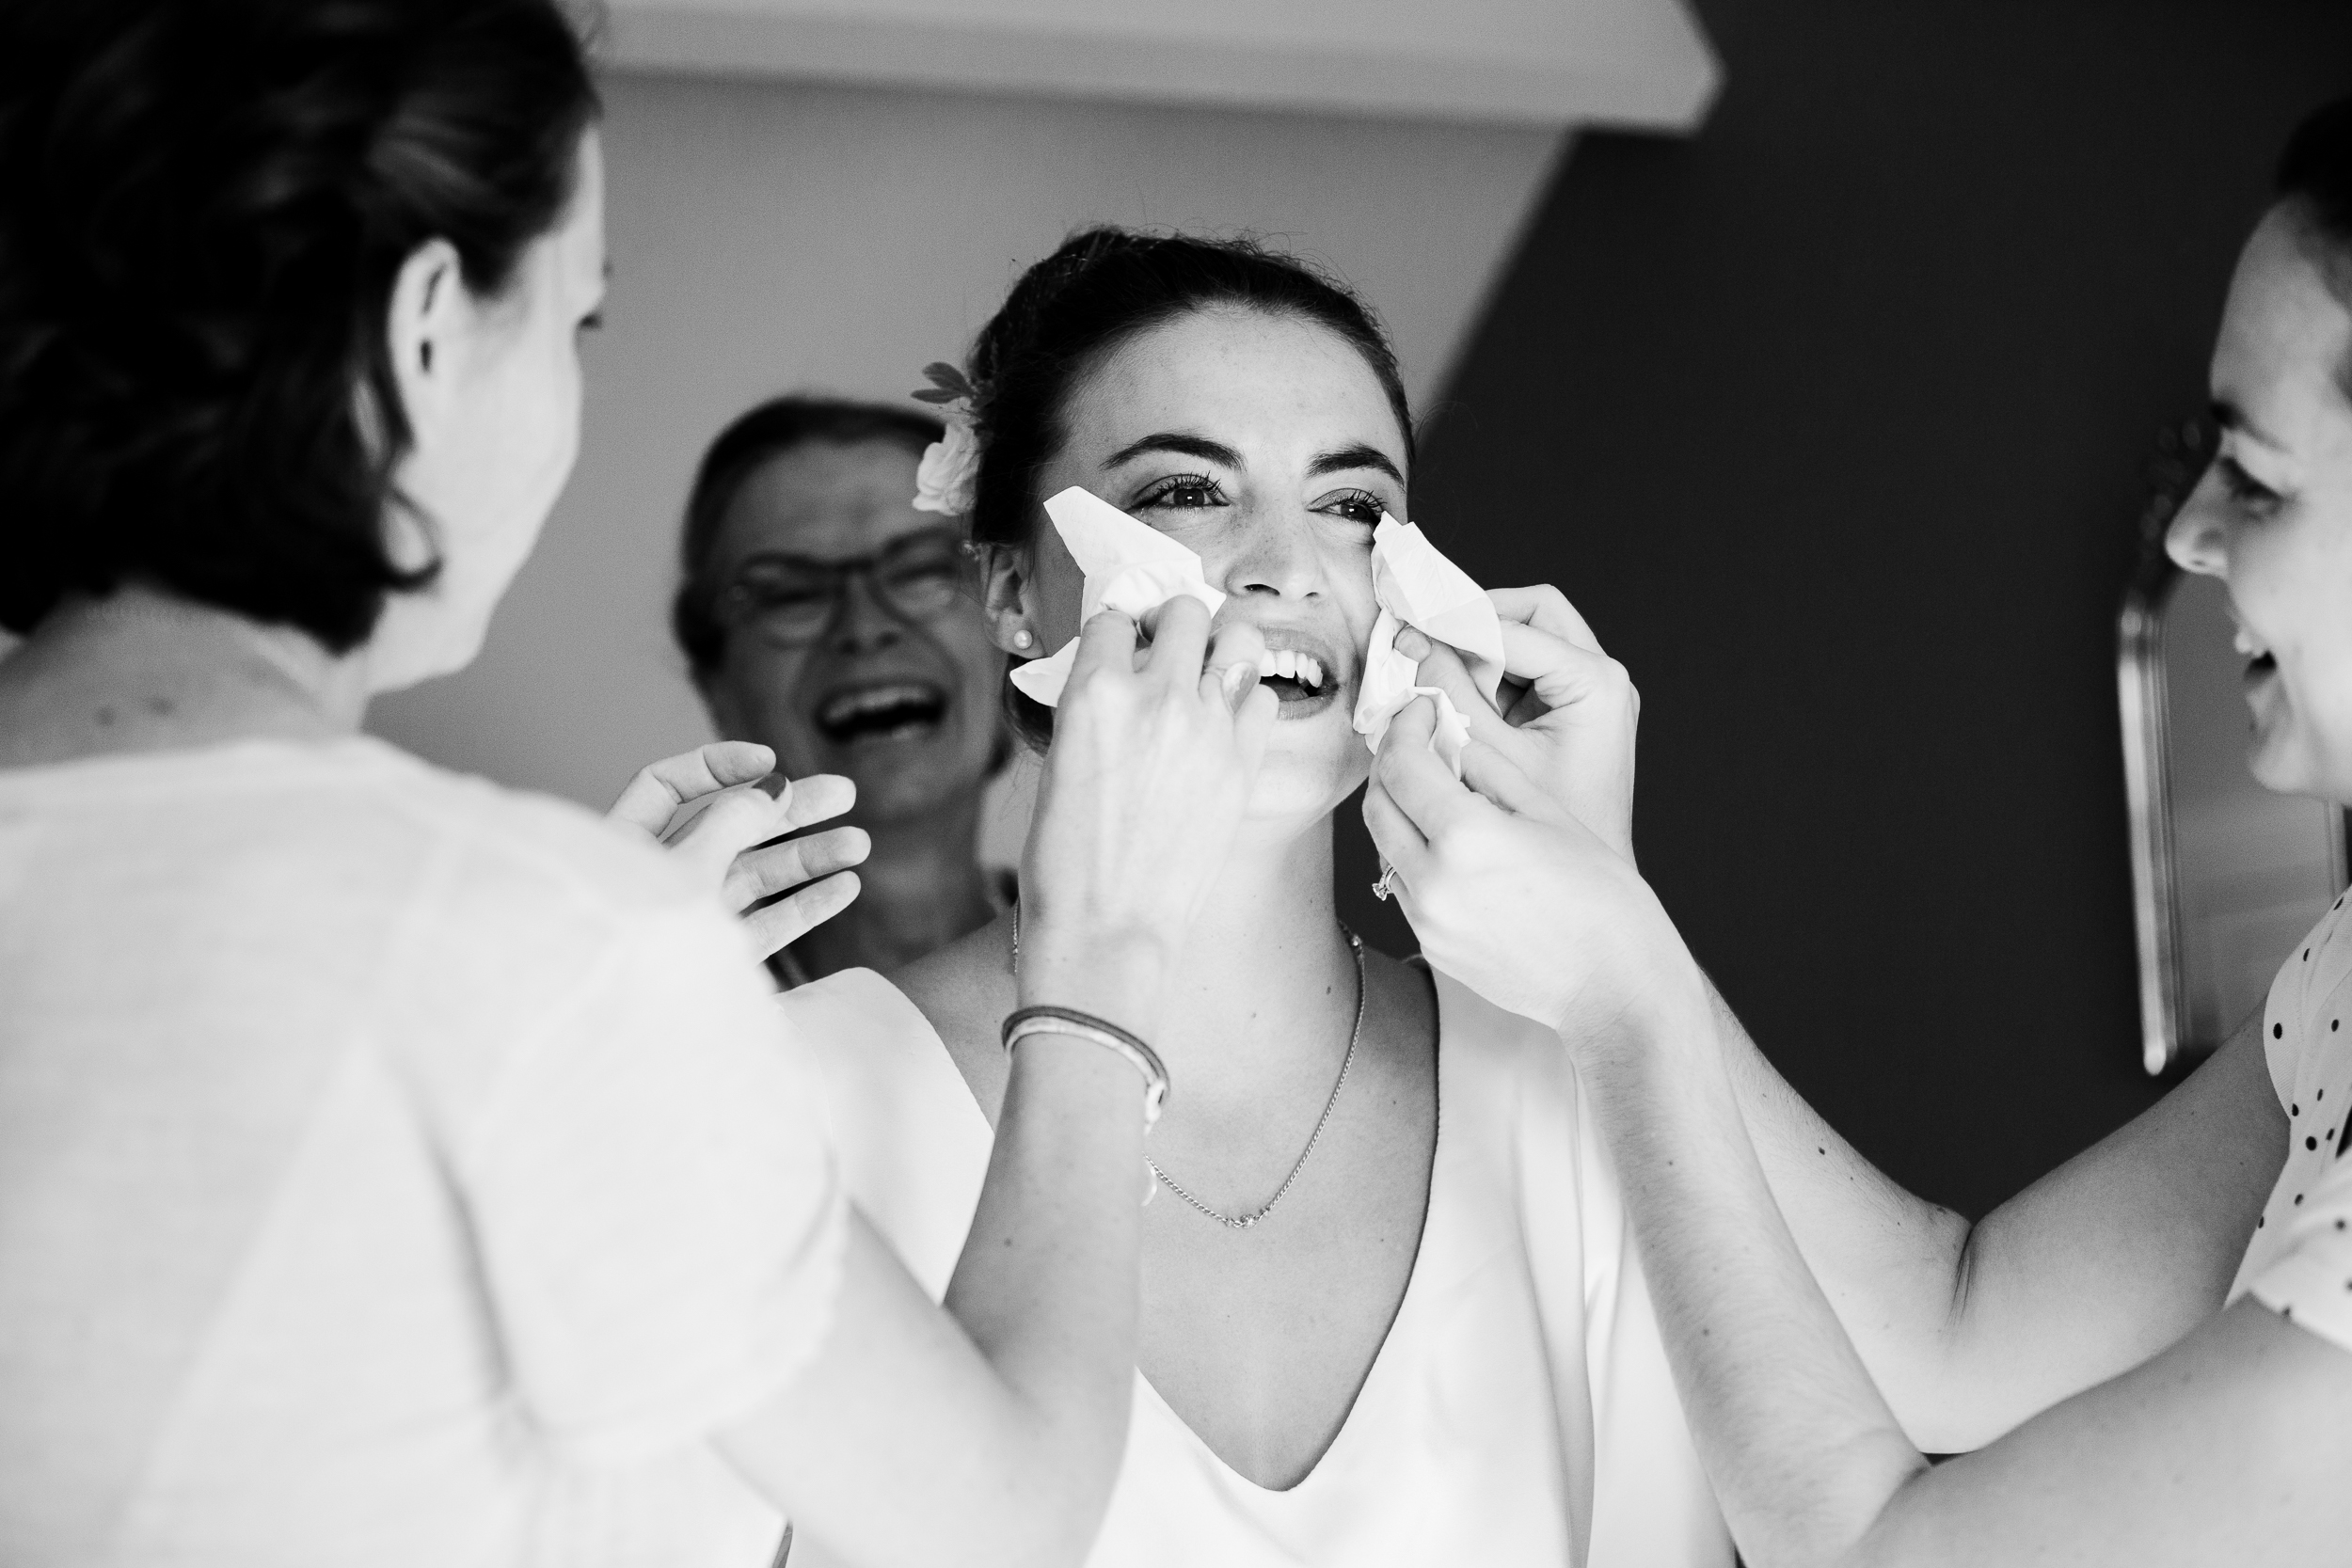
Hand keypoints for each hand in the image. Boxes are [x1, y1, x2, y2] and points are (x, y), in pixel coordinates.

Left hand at [607, 741, 869, 957]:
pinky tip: (845, 887)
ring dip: (808, 858)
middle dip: (787, 811)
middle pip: (727, 828)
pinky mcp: (717, 963)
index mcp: (625, 847)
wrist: (627, 1041)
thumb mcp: (688, 866)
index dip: (719, 767)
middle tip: (846, 794)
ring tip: (860, 843)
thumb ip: (732, 821)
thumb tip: (773, 785)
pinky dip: (804, 906)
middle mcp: (656, 880)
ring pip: (753, 877)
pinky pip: (765, 926)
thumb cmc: (640, 941)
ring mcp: (690, 922)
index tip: (772, 762)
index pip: (669, 787)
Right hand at [1020, 598, 1275, 1020]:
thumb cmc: (1067, 860)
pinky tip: (1225, 723)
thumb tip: (1117, 679)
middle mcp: (1157, 695)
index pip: (1112, 616)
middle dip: (1171, 624)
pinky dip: (1246, 699)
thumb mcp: (1059, 764)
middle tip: (1166, 650)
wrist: (1109, 929)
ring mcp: (1209, 725)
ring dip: (1219, 645)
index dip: (1116, 630)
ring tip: (1205, 673)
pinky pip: (1262, 695)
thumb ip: (1092, 708)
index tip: (1121, 643)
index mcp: (1095, 692)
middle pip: (1182, 610)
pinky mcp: (1244, 760)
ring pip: (1237, 636)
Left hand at [1362, 696, 1696, 1041]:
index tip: (1420, 710)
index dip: (1405, 727)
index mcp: (1465, 837)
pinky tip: (1450, 846)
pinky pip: (1403, 887)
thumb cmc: (1601, 895)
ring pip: (1384, 847)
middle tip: (1418, 744)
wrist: (1614, 985)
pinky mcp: (1432, 946)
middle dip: (1390, 765)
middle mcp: (1433, 881)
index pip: (1401, 765)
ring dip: (1398, 811)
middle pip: (1377, 804)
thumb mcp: (1550, 814)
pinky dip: (1413, 855)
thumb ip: (1490, 771)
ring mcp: (1427, 920)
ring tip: (1434, 793)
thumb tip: (1451, 738)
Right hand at [1399, 583, 1637, 863]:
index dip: (1455, 620)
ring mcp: (1592, 694)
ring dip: (1479, 645)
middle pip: (1533, 611)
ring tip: (1431, 664)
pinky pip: (1527, 671)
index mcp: (1595, 684)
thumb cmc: (1545, 833)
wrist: (1589, 898)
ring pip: (1529, 637)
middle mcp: (1604, 679)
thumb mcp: (1488, 756)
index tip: (1408, 620)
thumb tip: (1411, 643)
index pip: (1515, 625)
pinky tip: (1452, 694)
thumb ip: (1451, 695)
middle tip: (1425, 631)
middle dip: (1475, 617)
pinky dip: (1489, 673)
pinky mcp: (1574, 711)